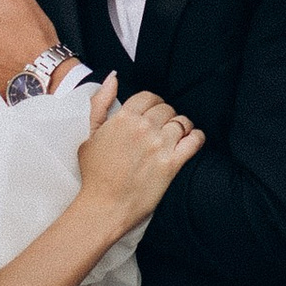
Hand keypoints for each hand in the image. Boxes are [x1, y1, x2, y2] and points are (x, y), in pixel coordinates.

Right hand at [77, 84, 203, 227]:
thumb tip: (112, 78)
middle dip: (166, 117)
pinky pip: (194, 141)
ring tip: (176, 136)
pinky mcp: (172, 164)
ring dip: (181, 127)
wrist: (103, 207)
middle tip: (162, 129)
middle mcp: (143, 128)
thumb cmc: (94, 174)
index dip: (152, 104)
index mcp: (123, 118)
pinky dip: (197, 137)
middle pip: (166, 109)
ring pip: (181, 122)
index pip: (149, 97)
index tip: (152, 114)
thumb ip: (100, 104)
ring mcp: (159, 145)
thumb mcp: (89, 134)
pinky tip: (192, 140)